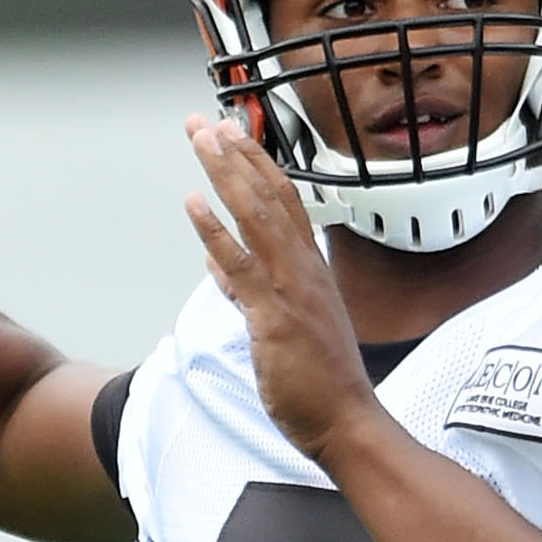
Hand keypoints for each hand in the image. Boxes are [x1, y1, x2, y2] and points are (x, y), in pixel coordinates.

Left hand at [183, 116, 384, 467]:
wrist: (347, 421)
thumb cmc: (320, 382)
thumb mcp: (282, 327)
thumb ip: (247, 291)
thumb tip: (217, 265)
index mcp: (309, 270)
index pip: (284, 202)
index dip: (258, 164)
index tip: (234, 133)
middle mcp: (304, 269)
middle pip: (269, 196)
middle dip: (237, 154)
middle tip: (208, 120)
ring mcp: (291, 289)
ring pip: (256, 216)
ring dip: (226, 173)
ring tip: (202, 137)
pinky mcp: (274, 314)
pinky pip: (241, 264)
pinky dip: (215, 230)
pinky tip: (194, 202)